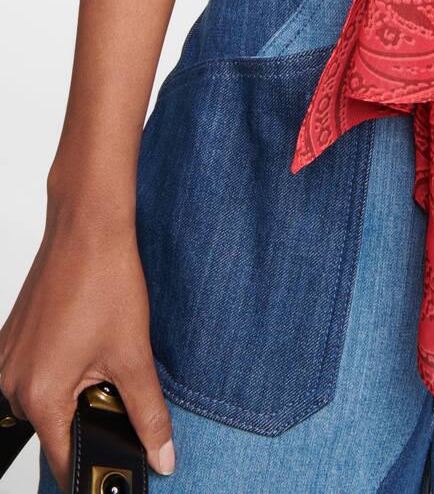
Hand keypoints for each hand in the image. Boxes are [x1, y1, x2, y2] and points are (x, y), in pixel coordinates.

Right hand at [0, 197, 174, 490]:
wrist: (88, 229)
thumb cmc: (106, 282)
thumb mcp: (134, 356)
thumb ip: (148, 414)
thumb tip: (161, 456)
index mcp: (39, 395)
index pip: (63, 459)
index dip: (95, 461)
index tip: (118, 461)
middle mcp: (11, 381)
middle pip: (55, 427)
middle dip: (89, 417)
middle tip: (117, 384)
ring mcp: (7, 359)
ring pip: (46, 398)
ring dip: (77, 390)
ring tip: (103, 352)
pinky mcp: (13, 340)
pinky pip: (36, 371)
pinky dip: (64, 367)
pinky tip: (87, 338)